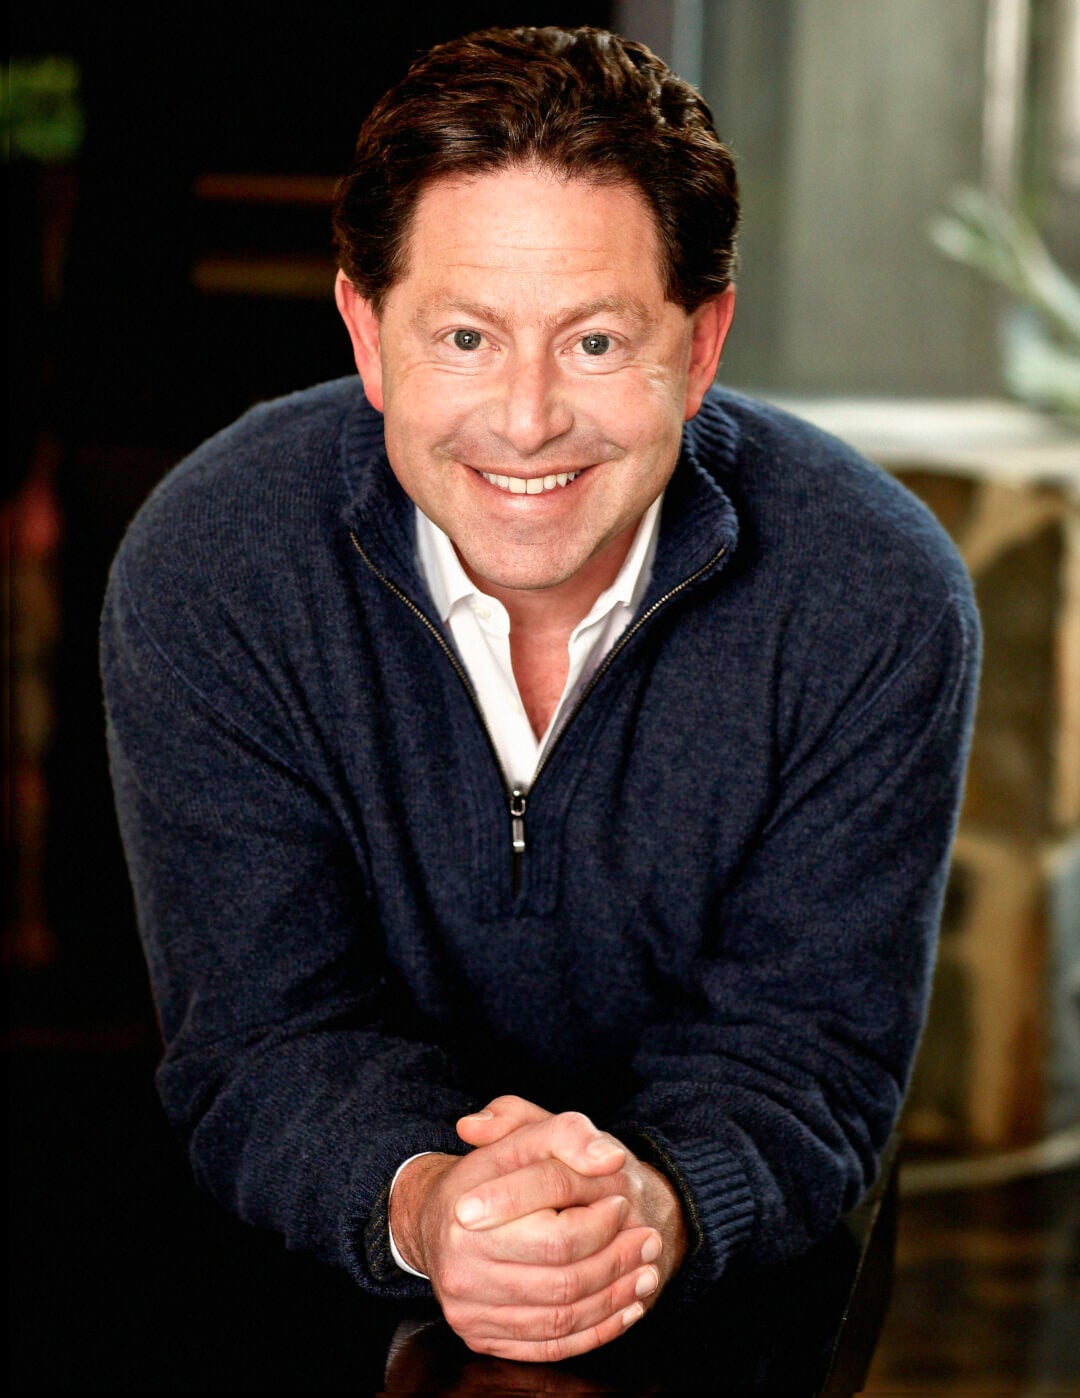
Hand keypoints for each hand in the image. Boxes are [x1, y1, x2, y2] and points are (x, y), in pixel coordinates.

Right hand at [390, 1107, 669, 1361]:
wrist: (442, 1218)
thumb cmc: (496, 1172)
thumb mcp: (528, 1133)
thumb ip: (567, 1134)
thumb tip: (607, 1157)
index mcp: (468, 1214)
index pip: (555, 1236)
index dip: (600, 1226)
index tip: (624, 1206)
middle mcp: (460, 1267)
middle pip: (562, 1281)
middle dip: (616, 1264)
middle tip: (649, 1242)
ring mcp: (467, 1309)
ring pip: (559, 1319)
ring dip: (614, 1300)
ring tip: (647, 1273)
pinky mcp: (480, 1338)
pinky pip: (547, 1347)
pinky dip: (594, 1333)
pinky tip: (623, 1309)